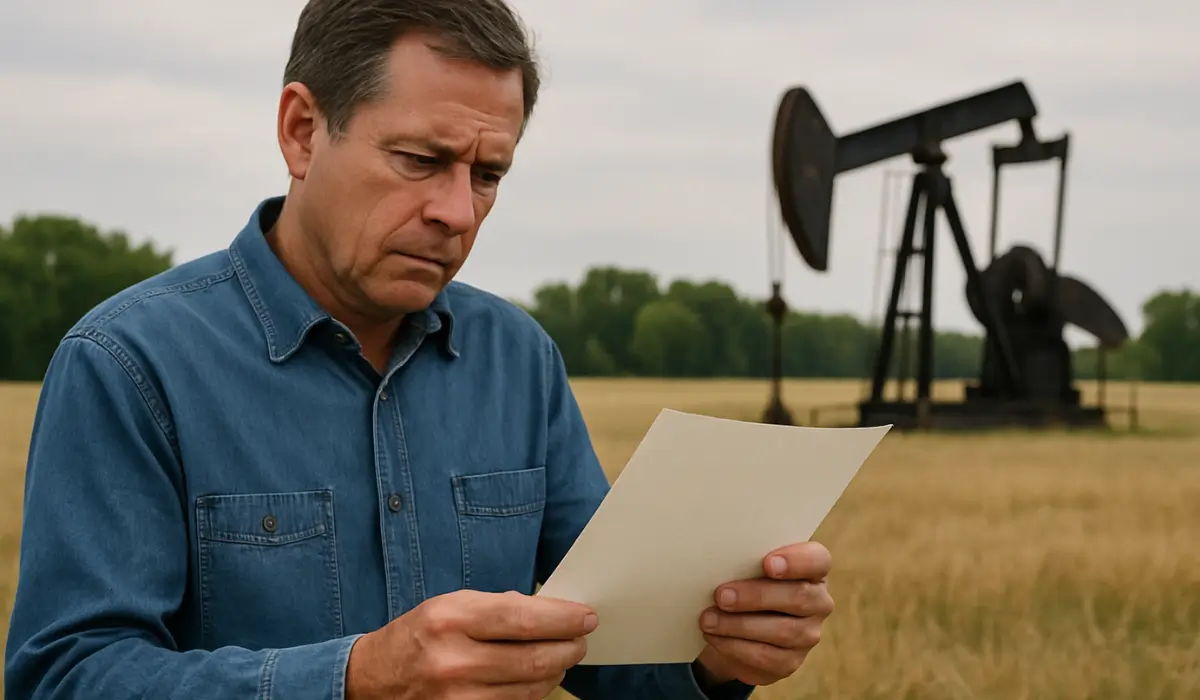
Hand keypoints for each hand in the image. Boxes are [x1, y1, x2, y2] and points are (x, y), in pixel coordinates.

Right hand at [345, 589, 596, 698]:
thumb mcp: (450, 605)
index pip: (522, 619)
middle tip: (581, 640)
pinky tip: (538, 678)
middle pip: (534, 659)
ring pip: (530, 689)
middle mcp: (452, 661)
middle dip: (569, 648)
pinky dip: (534, 693)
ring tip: (561, 657)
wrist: (374, 680)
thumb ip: (499, 607)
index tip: (585, 617)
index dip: (562, 619)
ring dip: (556, 672)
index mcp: (449, 619)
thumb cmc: (419, 636)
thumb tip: (552, 613)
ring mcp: (457, 699)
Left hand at [693, 541, 833, 687]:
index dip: (797, 560)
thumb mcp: (748, 569)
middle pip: (798, 596)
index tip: (767, 563)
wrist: (739, 630)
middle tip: (721, 596)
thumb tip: (718, 562)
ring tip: (708, 619)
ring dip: (739, 625)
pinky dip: (734, 645)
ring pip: (782, 630)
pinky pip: (765, 656)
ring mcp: (808, 634)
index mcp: (812, 569)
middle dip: (756, 596)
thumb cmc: (746, 585)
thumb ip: (745, 562)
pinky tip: (714, 636)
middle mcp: (818, 601)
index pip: (818, 559)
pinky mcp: (791, 661)